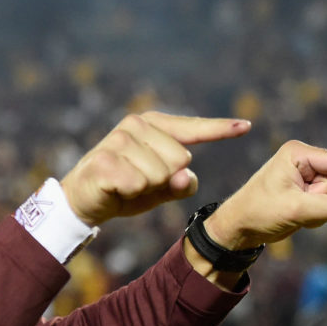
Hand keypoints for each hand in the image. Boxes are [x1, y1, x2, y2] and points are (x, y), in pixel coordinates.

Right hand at [61, 112, 251, 226]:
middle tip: (138, 182)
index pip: (193, 128)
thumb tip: (186, 175)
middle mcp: (135, 124)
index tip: (246, 126)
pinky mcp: (105, 160)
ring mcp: (118, 140)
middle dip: (164, 179)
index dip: (220, 129)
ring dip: (145, 188)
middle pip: (179, 159)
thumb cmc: (124, 190)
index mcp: (152, 124)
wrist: (81, 201)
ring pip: (159, 173)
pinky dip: (131, 193)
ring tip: (125, 185)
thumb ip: (182, 183)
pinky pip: (139, 183)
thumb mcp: (159, 188)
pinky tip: (115, 189)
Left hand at [205, 140, 326, 248]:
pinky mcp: (309, 191)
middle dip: (319, 201)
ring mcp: (309, 176)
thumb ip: (324, 207)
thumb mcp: (292, 210)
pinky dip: (315, 216)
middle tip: (291, 206)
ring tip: (291, 212)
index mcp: (297, 154)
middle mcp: (305, 160)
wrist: (240, 226)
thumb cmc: (258, 212)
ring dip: (317, 211)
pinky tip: (296, 216)